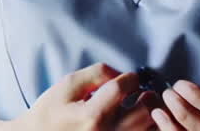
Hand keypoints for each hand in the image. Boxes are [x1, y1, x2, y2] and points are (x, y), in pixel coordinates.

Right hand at [19, 62, 158, 130]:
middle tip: (142, 91)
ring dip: (149, 113)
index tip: (131, 76)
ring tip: (143, 104)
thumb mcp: (66, 85)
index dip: (130, 78)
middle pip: (143, 113)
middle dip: (146, 96)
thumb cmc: (50, 112)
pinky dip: (143, 127)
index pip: (122, 90)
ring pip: (146, 128)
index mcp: (92, 116)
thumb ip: (95, 74)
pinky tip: (136, 120)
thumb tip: (119, 74)